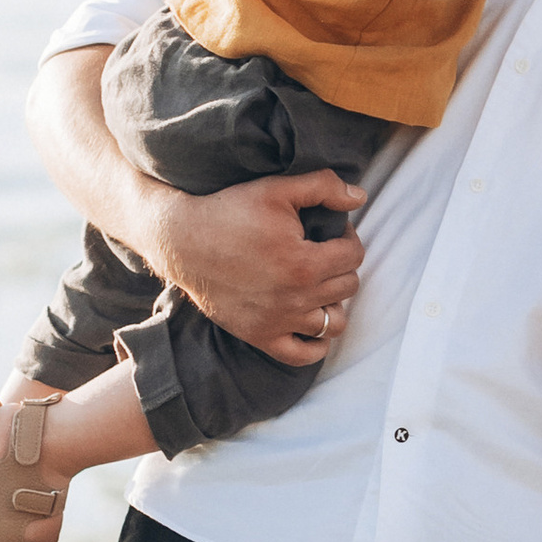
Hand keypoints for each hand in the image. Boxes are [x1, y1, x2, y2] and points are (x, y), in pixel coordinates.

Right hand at [140, 167, 365, 359]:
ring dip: (334, 302)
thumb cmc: (229, 212)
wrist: (183, 242)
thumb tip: (359, 197)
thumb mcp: (276, 188)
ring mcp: (278, 321)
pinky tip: (313, 321)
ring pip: (334, 322)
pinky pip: (302, 355)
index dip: (348, 237)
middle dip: (341, 265)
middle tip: (322, 251)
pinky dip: (317, 344)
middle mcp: (295, 298)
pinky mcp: (260, 336)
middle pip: (347, 286)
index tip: (331, 231)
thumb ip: (323, 187)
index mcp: (304, 263)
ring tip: (319, 284)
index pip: (354, 255)